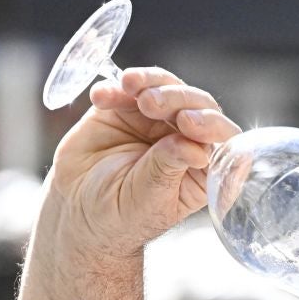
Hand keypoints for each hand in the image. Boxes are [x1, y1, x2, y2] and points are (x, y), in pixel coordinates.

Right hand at [40, 67, 240, 262]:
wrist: (77, 212)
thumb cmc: (119, 216)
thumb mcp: (146, 199)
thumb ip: (168, 169)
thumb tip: (197, 150)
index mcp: (200, 168)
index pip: (221, 139)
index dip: (211, 126)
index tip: (189, 123)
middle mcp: (183, 139)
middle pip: (195, 105)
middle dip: (177, 99)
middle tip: (151, 104)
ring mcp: (154, 121)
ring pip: (164, 88)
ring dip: (150, 83)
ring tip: (130, 87)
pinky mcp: (124, 108)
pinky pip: (125, 89)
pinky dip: (114, 88)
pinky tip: (101, 98)